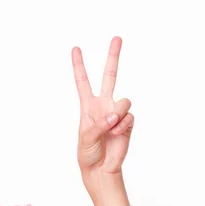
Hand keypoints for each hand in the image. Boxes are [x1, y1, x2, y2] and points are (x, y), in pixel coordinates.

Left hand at [72, 37, 133, 176]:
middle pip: (110, 76)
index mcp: (88, 105)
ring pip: (124, 101)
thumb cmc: (88, 152)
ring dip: (117, 114)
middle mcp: (103, 105)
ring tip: (110, 128)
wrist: (101, 168)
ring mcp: (117, 113)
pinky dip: (122, 125)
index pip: (83, 81)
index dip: (79, 65)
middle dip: (113, 56)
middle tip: (117, 37)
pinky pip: (129, 117)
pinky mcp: (128, 122)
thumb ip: (99, 124)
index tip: (75, 48)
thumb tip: (113, 116)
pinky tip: (116, 134)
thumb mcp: (86, 137)